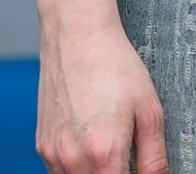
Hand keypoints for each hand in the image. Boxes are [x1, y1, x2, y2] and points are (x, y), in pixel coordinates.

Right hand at [37, 20, 164, 173]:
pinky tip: (90, 142)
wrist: (76, 35)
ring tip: (109, 145)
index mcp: (104, 154)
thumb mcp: (149, 110)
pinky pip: (60, 172)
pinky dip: (77, 168)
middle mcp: (73, 159)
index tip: (138, 168)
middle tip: (127, 156)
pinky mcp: (42, 145)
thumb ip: (154, 158)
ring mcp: (52, 154)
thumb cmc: (115, 67)